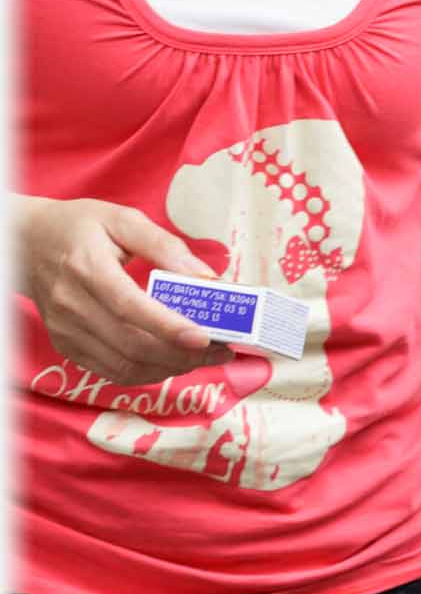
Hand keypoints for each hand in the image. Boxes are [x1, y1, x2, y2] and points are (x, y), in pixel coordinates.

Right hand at [15, 194, 233, 382]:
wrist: (25, 245)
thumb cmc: (79, 228)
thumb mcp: (122, 220)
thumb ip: (165, 246)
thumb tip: (206, 278)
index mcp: (86, 268)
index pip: (129, 306)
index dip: (168, 327)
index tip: (204, 338)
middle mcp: (72, 304)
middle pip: (132, 344)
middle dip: (182, 354)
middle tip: (221, 352)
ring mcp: (67, 330)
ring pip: (125, 366)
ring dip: (171, 368)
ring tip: (204, 358)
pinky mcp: (68, 346)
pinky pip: (113, 372)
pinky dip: (149, 373)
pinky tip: (174, 362)